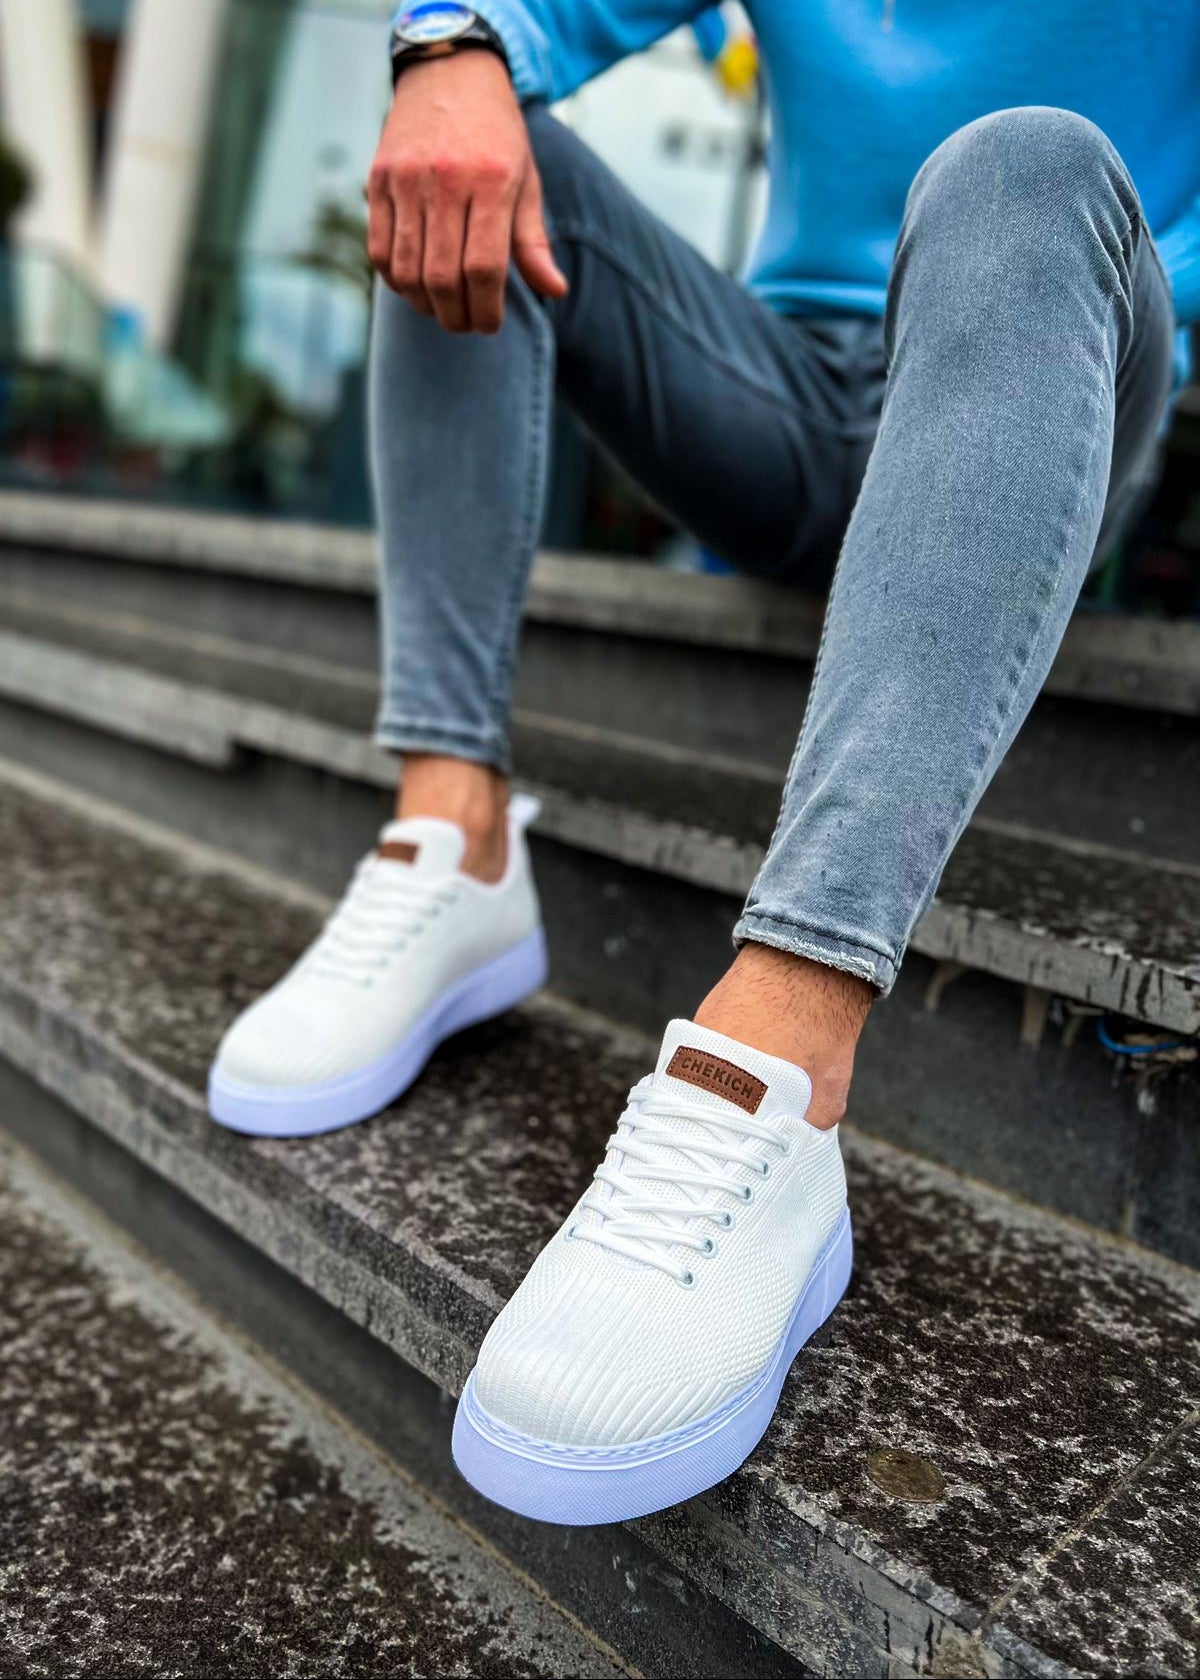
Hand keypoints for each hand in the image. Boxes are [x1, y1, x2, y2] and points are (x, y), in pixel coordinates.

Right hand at [367, 50, 567, 333]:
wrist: (450, 74)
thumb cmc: (496, 136)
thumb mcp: (526, 180)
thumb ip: (533, 240)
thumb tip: (556, 291)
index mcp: (492, 180)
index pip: (483, 268)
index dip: (486, 309)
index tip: (490, 324)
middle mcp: (446, 179)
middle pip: (442, 277)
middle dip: (456, 316)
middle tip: (466, 324)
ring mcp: (406, 179)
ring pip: (407, 270)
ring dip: (424, 304)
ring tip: (442, 310)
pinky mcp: (379, 179)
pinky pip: (380, 250)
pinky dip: (396, 280)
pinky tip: (414, 286)